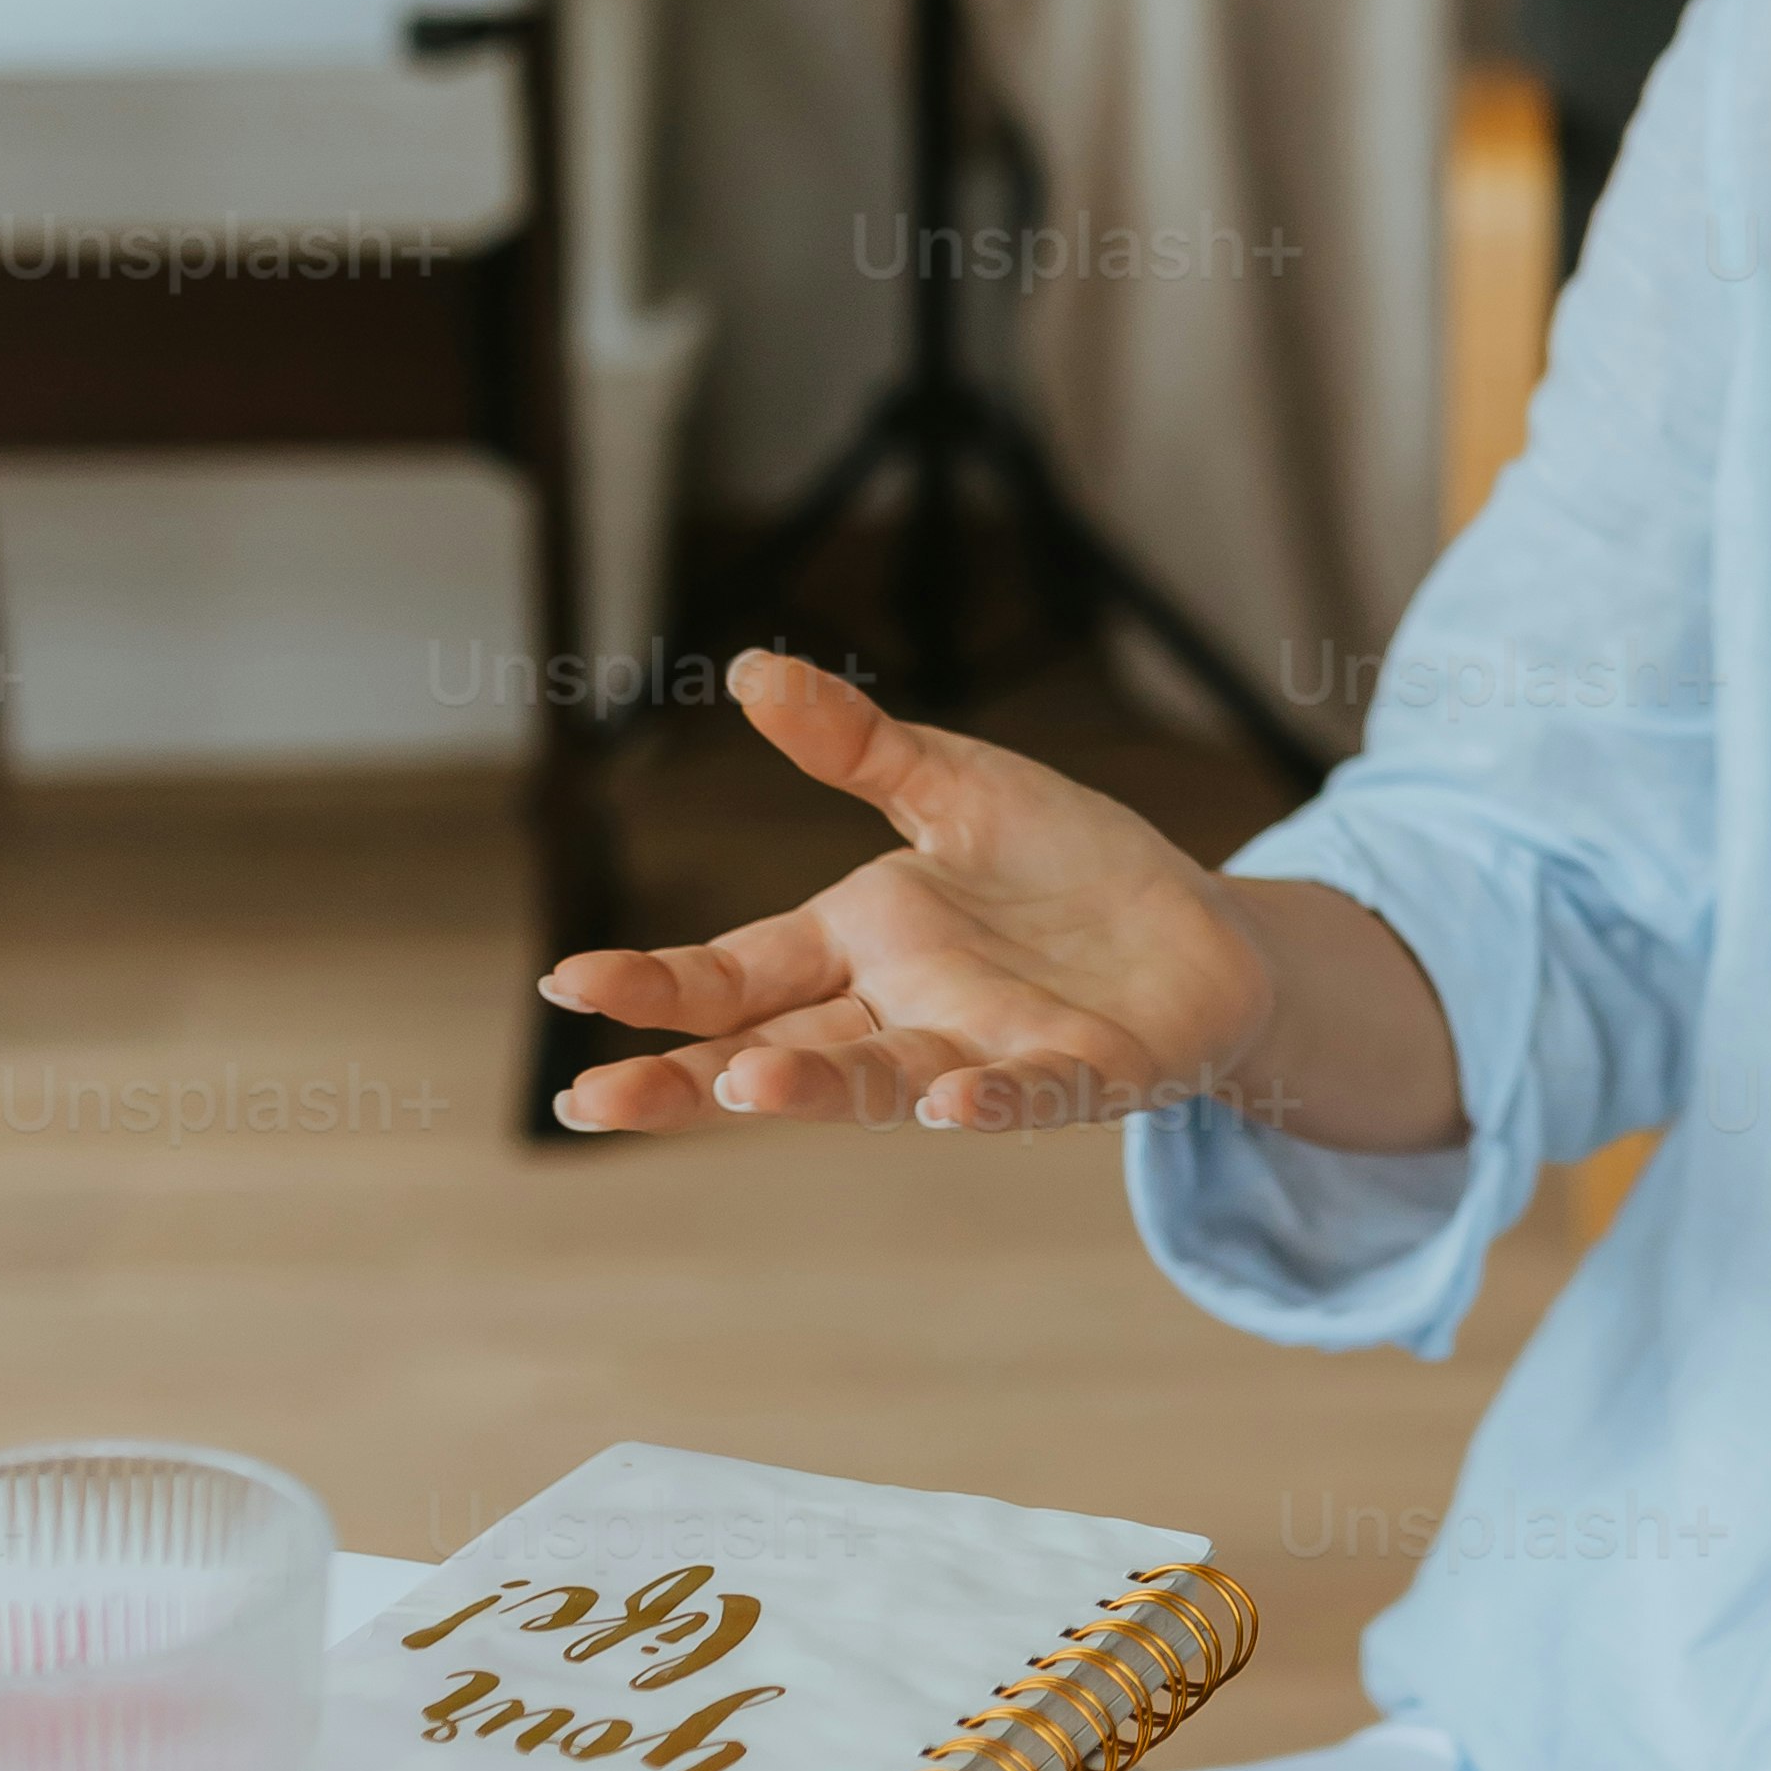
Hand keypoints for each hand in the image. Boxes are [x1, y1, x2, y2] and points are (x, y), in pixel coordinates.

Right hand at [541, 651, 1281, 1136]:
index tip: (568, 983)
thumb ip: (857, 747)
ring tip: (741, 1085)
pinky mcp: (1085, 1073)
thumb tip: (746, 670)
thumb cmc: (1067, 869)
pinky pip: (1029, 1092)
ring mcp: (987, 1052)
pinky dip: (989, 1098)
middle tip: (590, 1100)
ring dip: (814, 1086)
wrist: (1202, 932)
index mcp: (860, 944)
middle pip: (776, 1050)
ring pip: (882, 1079)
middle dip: (686, 1078)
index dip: (659, 985)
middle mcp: (905, 1013)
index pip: (738, 972)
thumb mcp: (956, 787)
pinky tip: (948, 1099)